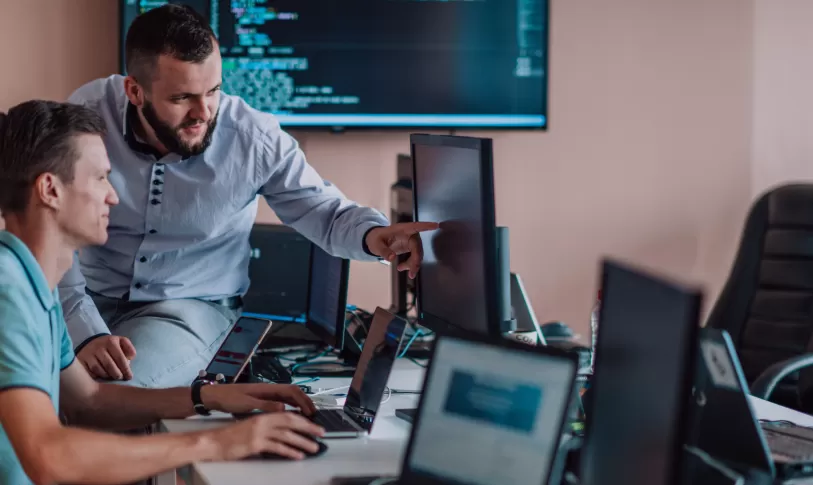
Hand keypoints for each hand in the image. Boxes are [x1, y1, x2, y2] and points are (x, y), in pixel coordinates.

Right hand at [76, 335, 135, 379]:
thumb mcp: (121, 342)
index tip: (129, 377)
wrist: (92, 342)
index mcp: (110, 342)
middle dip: (117, 374)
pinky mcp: (81, 360)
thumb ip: (129, 349)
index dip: (126, 369)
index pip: (120, 358)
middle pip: (110, 366)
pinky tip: (101, 376)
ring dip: (107, 376)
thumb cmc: (110, 345)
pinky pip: (90, 372)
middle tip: (120, 377)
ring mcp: (88, 354)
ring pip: (99, 370)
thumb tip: (131, 358)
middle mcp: (98, 347)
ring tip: (112, 376)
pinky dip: (97, 376)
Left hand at [202, 383, 317, 415]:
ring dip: (299, 404)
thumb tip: (283, 407)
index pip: (292, 391)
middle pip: (293, 393)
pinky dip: (290, 406)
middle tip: (313, 415)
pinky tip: (291, 414)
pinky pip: (282, 401)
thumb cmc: (229, 398)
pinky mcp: (263, 399)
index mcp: (268, 389)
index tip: (310, 411)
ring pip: (289, 397)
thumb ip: (265, 405)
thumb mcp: (246, 403)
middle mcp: (270, 390)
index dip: (303, 400)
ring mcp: (267, 394)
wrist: (216, 396)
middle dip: (305, 402)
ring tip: (306, 416)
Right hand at [206, 412, 324, 460]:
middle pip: (291, 422)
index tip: (314, 425)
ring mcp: (259, 432)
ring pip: (287, 435)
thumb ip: (268, 426)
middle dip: (308, 428)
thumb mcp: (252, 426)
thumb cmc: (232, 436)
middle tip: (321, 433)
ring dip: (303, 442)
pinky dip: (290, 451)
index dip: (303, 419)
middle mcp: (263, 421)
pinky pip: (277, 447)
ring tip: (314, 448)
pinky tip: (298, 455)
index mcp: (264, 415)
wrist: (214, 442)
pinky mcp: (255, 444)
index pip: (288, 415)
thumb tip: (284, 431)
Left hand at [365, 222, 438, 278]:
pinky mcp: (410, 247)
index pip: (415, 226)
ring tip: (401, 269)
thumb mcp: (376, 245)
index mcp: (401, 229)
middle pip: (417, 247)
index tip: (436, 225)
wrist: (375, 241)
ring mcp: (410, 241)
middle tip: (412, 273)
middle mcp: (409, 234)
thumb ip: (383, 251)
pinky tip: (401, 268)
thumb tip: (392, 258)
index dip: (425, 226)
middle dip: (416, 260)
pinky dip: (410, 264)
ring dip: (412, 264)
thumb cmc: (376, 239)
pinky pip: (415, 257)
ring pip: (417, 254)